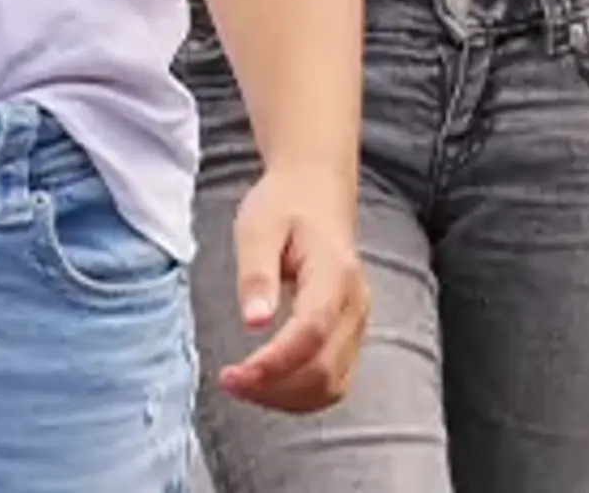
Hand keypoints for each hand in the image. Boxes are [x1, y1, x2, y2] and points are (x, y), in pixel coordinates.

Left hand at [213, 166, 368, 413]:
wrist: (316, 190)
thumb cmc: (284, 205)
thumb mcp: (257, 227)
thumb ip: (256, 274)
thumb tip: (254, 322)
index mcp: (334, 274)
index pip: (312, 332)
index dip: (275, 363)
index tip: (236, 375)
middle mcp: (355, 305)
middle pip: (324, 370)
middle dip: (274, 388)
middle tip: (229, 381)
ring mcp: (358, 323)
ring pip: (332, 385)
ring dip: (287, 398)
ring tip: (243, 385)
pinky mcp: (350, 334)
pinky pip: (333, 380)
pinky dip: (300, 393)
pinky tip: (266, 383)